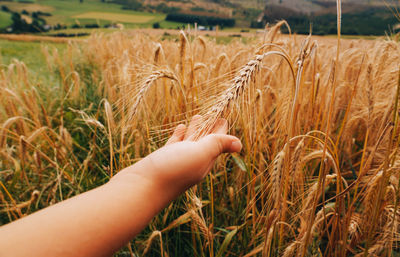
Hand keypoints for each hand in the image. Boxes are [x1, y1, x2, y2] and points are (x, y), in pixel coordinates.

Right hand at [114, 115, 241, 194]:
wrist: (141, 189)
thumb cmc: (172, 171)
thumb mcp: (199, 154)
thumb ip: (217, 145)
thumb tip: (239, 144)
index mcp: (205, 160)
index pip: (218, 142)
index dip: (222, 130)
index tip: (225, 118)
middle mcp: (193, 161)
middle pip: (206, 141)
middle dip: (212, 128)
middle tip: (216, 114)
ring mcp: (177, 160)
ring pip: (190, 141)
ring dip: (196, 129)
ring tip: (199, 116)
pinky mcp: (163, 159)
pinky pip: (175, 144)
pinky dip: (180, 135)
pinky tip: (181, 127)